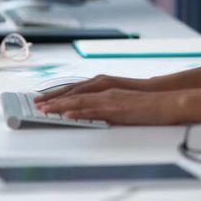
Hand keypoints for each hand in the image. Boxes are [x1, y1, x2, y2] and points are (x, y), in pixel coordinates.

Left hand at [36, 87, 179, 125]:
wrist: (164, 100)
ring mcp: (109, 97)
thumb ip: (105, 103)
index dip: (59, 93)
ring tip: (44, 109)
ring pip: (80, 99)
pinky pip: (93, 109)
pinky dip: (79, 111)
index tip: (44, 98)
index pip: (77, 88)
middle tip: (36, 103)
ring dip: (60, 104)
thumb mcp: (121, 100)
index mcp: (105, 85)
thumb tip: (91, 110)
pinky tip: (68, 114)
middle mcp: (104, 88)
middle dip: (53, 98)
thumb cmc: (145, 102)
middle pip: (74, 92)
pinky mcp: (115, 107)